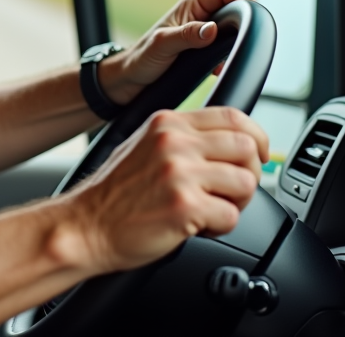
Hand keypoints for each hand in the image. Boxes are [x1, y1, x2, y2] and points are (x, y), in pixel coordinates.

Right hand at [54, 107, 268, 274]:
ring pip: (246, 183)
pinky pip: (231, 216)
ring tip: (210, 211)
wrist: (85, 226)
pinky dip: (221, 228)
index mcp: (166, 123)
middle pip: (246, 147)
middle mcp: (174, 142)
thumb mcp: (144, 146)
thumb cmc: (115, 195)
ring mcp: (180, 173)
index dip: (256, 137)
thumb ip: (182, 138)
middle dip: (249, 174)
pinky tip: (196, 227)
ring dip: (236, 204)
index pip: (232, 116)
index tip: (259, 155)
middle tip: (230, 193)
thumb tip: (231, 143)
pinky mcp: (185, 206)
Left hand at [98, 0, 252, 104]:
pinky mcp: (202, 50)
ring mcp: (200, 34)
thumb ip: (187, 36)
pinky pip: (224, 50)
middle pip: (232, 12)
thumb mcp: (163, 46)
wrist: (129, 81)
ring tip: (228, 58)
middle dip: (242, 25)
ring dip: (233, 45)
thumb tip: (211, 30)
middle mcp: (198, 17)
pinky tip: (219, 70)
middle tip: (245, 41)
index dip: (243, 0)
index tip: (255, 15)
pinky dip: (225, 59)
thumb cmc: (140, 59)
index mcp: (190, 6)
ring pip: (230, 33)